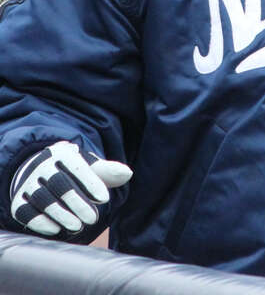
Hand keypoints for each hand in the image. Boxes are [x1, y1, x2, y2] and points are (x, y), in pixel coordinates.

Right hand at [9, 140, 131, 235]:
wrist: (39, 172)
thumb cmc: (72, 171)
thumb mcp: (89, 167)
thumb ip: (107, 171)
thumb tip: (128, 173)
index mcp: (62, 153)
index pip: (77, 167)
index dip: (90, 183)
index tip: (104, 199)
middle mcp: (42, 165)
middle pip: (60, 183)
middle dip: (77, 202)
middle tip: (93, 218)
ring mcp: (28, 183)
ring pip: (43, 198)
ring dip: (61, 214)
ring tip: (78, 226)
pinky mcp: (18, 200)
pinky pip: (26, 211)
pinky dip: (40, 221)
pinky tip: (56, 229)